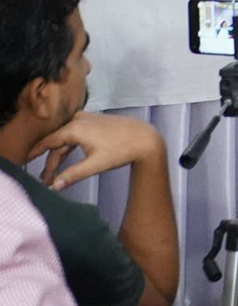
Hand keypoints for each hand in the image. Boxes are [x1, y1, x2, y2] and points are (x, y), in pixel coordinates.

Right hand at [30, 112, 163, 190]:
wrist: (145, 138)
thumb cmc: (122, 150)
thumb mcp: (96, 165)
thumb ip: (73, 175)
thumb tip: (54, 186)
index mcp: (76, 128)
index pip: (48, 142)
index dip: (35, 153)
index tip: (24, 163)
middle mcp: (79, 120)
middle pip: (56, 142)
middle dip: (49, 162)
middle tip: (44, 181)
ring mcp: (87, 119)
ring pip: (66, 139)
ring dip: (59, 156)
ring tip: (53, 176)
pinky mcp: (94, 122)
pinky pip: (75, 135)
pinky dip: (69, 148)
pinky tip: (65, 160)